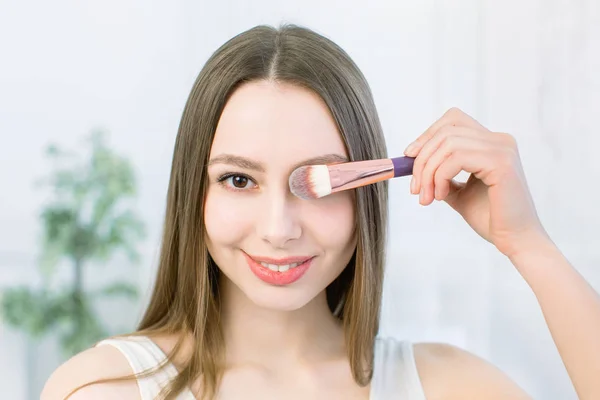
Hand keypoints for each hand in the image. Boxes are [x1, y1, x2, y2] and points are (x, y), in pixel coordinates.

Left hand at [404, 107, 549, 258]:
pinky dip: (440, 176)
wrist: (515, 241)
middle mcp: (500, 140)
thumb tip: (412, 162)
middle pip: (446, 130)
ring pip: (448, 143)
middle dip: (422, 158)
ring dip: (428, 171)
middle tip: (415, 189)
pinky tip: (441, 196)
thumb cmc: (489, 218)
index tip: (409, 156)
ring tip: (428, 197)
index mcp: (492, 143)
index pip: (453, 120)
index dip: (427, 135)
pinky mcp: (501, 162)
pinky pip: (456, 158)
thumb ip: (441, 174)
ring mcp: (502, 149)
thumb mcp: (457, 191)